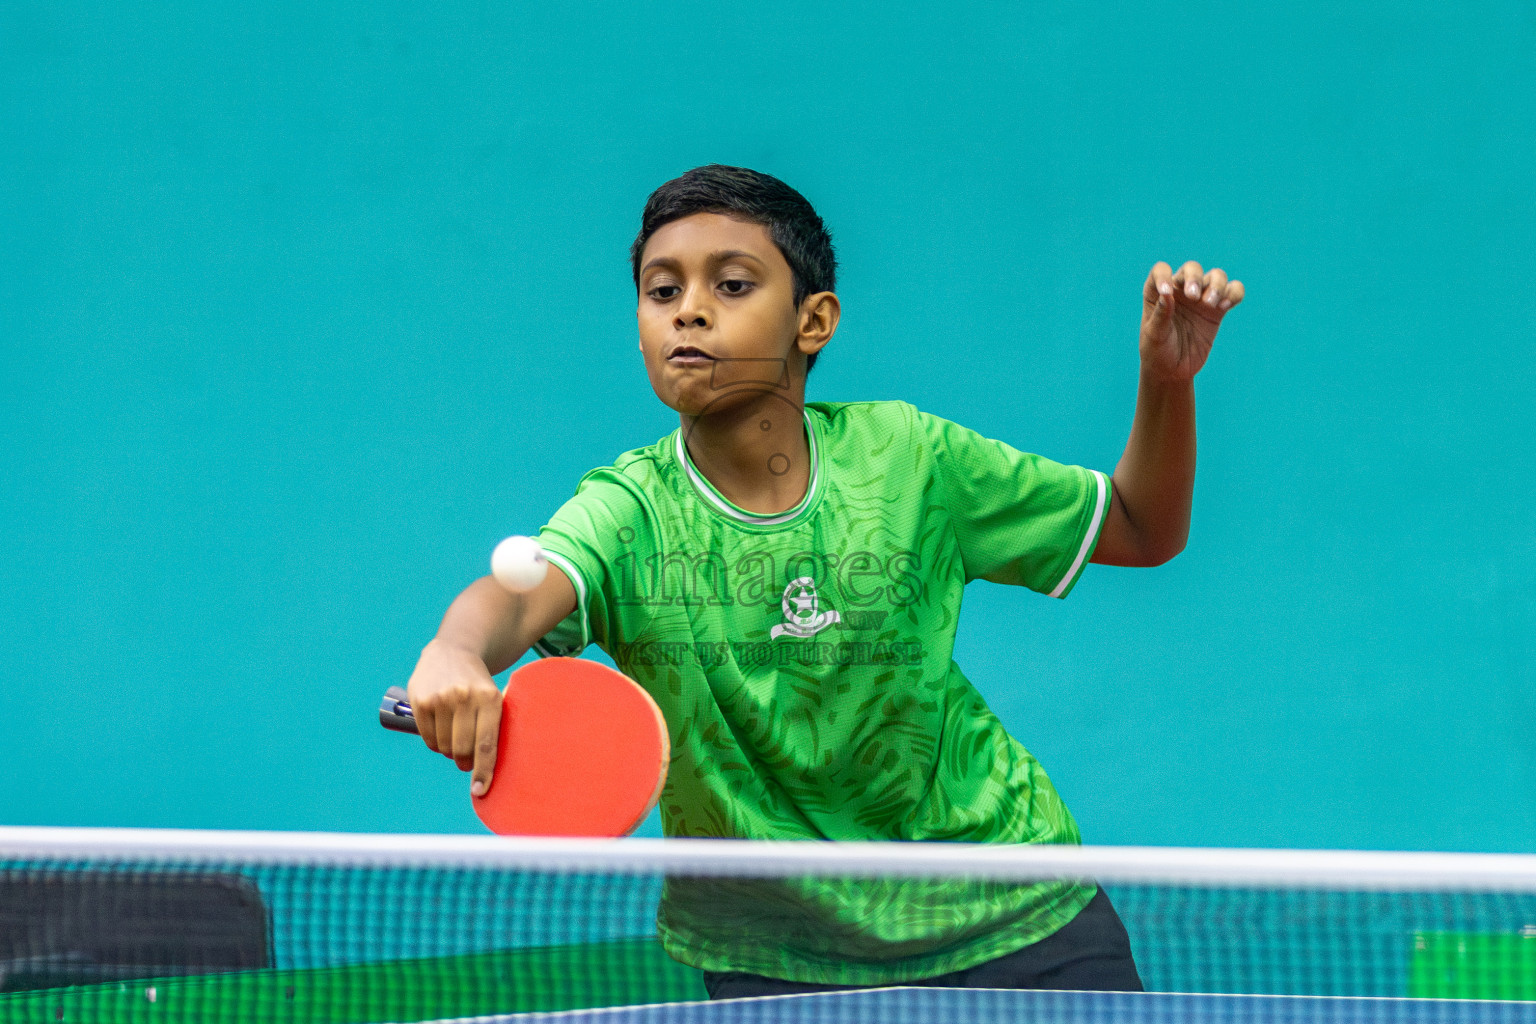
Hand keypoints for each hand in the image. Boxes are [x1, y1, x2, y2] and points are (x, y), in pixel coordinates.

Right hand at [406, 639, 502, 795]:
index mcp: (490, 698)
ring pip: (444, 746)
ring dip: (449, 750)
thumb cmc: (478, 684)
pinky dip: (434, 742)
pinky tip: (440, 730)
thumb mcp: (493, 697)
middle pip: (463, 749)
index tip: (480, 791)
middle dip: (465, 761)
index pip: (487, 744)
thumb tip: (487, 770)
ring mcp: (441, 698)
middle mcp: (465, 697)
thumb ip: (492, 728)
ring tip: (453, 736)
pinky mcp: (420, 699)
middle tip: (466, 761)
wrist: (453, 650)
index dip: (483, 771)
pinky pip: (428, 737)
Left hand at [1140, 261, 1243, 384]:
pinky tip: (1225, 305)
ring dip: (1217, 284)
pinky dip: (1233, 293)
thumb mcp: (1154, 335)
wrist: (1173, 371)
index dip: (1163, 275)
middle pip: (1192, 269)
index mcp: (1157, 292)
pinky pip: (1233, 292)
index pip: (1160, 271)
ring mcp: (1201, 298)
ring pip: (1216, 276)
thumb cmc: (1157, 351)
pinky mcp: (1218, 310)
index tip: (1166, 291)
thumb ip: (1161, 314)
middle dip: (1194, 277)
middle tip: (1193, 296)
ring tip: (1210, 303)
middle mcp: (1180, 290)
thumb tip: (1167, 292)